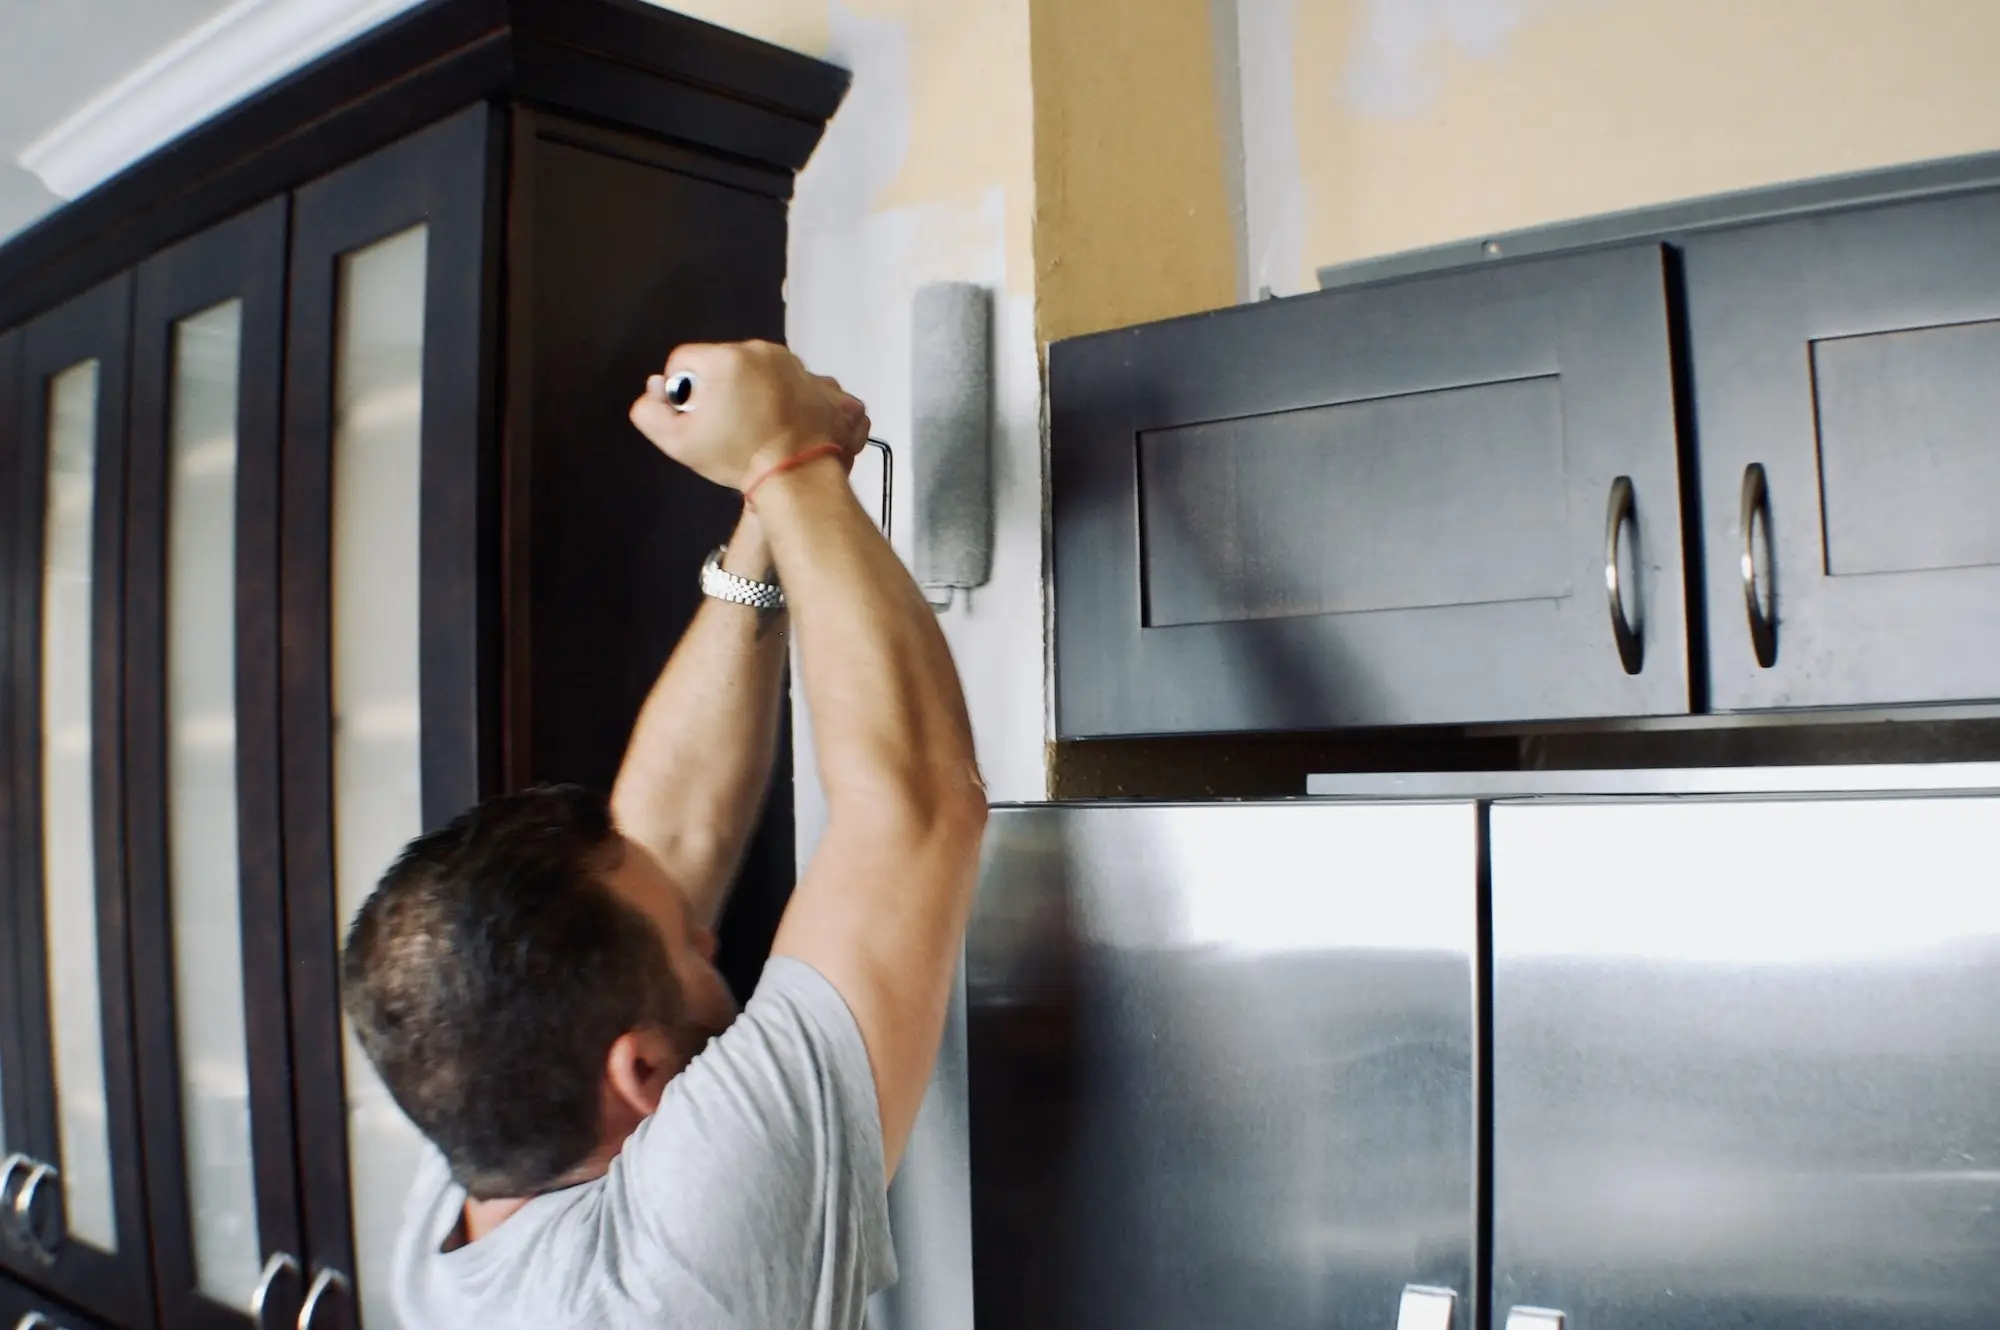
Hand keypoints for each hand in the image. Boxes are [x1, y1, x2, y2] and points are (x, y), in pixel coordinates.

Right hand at [628, 341, 866, 491]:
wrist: (798, 478)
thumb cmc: (738, 459)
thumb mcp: (678, 442)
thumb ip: (649, 412)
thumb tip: (655, 391)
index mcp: (728, 357)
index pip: (686, 359)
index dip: (682, 388)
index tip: (695, 415)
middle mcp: (767, 352)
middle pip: (728, 363)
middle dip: (724, 390)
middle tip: (730, 427)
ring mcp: (802, 367)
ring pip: (765, 373)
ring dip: (760, 394)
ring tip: (762, 430)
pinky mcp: (828, 386)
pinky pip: (802, 387)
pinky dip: (796, 403)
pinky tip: (790, 428)